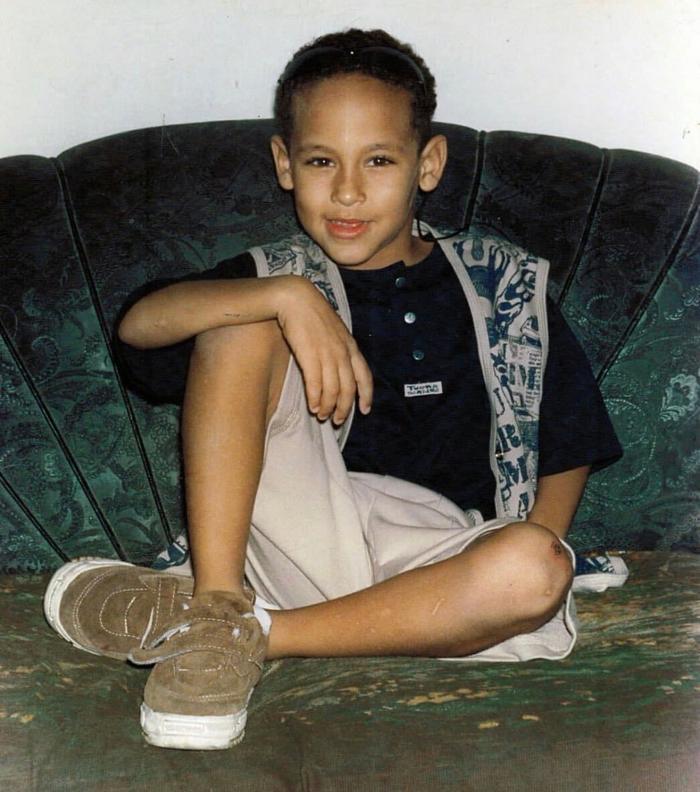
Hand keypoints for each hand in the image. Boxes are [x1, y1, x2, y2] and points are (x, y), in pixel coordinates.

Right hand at [275, 276, 372, 423]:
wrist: (296, 298)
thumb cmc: (312, 314)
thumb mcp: (335, 330)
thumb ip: (340, 349)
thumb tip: (339, 368)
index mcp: (351, 346)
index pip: (365, 376)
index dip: (366, 396)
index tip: (364, 410)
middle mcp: (342, 353)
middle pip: (348, 388)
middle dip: (344, 408)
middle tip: (337, 420)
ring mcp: (327, 354)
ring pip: (332, 390)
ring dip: (327, 406)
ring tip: (321, 415)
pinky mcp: (310, 355)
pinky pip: (315, 384)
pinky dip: (315, 399)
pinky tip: (312, 407)